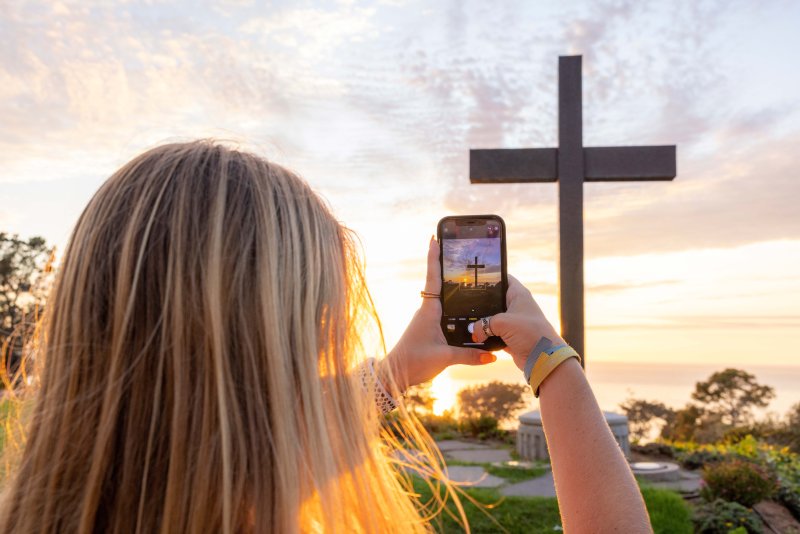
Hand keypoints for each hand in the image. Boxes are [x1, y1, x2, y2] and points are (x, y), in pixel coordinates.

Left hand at [382, 237, 495, 393]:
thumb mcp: (444, 358)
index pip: (433, 278)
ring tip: (466, 272)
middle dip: (446, 265)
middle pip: (439, 282)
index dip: (434, 258)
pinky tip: (465, 307)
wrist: (396, 374)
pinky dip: (454, 305)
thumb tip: (492, 356)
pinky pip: (444, 312)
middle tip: (456, 248)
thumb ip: (469, 355)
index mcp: (429, 310)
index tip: (434, 238)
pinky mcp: (430, 328)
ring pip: (443, 298)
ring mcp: (428, 319)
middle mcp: (428, 310)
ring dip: (451, 285)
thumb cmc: (413, 362)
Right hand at [469, 275, 564, 371]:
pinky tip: (474, 336)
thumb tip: (474, 331)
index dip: (490, 277)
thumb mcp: (502, 323)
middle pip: (493, 300)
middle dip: (480, 303)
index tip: (474, 278)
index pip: (503, 278)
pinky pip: (493, 333)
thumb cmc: (529, 332)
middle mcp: (516, 306)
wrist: (543, 357)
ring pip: (491, 318)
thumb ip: (483, 324)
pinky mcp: (509, 336)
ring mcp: (513, 322)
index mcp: (518, 295)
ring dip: (482, 322)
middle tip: (464, 302)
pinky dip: (485, 336)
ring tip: (465, 320)